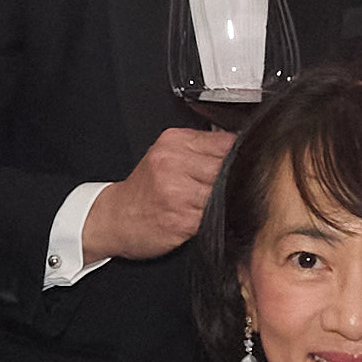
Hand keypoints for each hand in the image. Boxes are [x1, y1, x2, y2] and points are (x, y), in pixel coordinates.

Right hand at [88, 127, 234, 259]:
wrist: (115, 218)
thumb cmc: (144, 191)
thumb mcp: (166, 156)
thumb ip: (200, 150)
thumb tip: (241, 149)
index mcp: (174, 142)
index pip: (227, 142)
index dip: (243, 157)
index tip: (246, 166)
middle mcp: (174, 162)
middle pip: (229, 167)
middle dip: (236, 180)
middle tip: (235, 189)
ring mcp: (177, 192)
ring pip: (224, 193)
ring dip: (229, 201)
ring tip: (222, 204)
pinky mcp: (181, 219)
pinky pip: (215, 216)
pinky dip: (220, 218)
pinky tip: (213, 218)